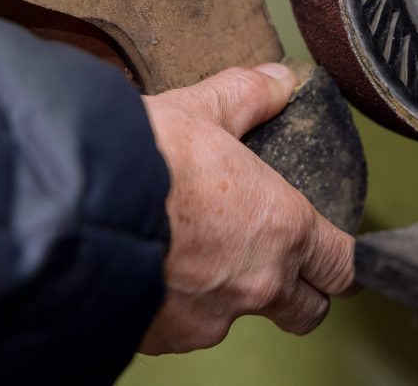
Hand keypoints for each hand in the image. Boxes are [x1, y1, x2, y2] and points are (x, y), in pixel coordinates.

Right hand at [139, 64, 355, 354]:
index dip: (344, 260)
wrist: (74, 207)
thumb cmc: (143, 159)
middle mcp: (258, 284)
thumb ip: (248, 95)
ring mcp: (211, 319)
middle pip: (307, 310)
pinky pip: (184, 327)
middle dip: (300, 292)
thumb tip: (276, 80)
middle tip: (277, 263)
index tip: (337, 255)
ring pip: (238, 318)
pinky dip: (177, 305)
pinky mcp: (164, 338)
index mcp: (284, 229)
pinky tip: (153, 268)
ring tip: (193, 252)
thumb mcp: (202, 109)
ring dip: (228, 293)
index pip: (344, 266)